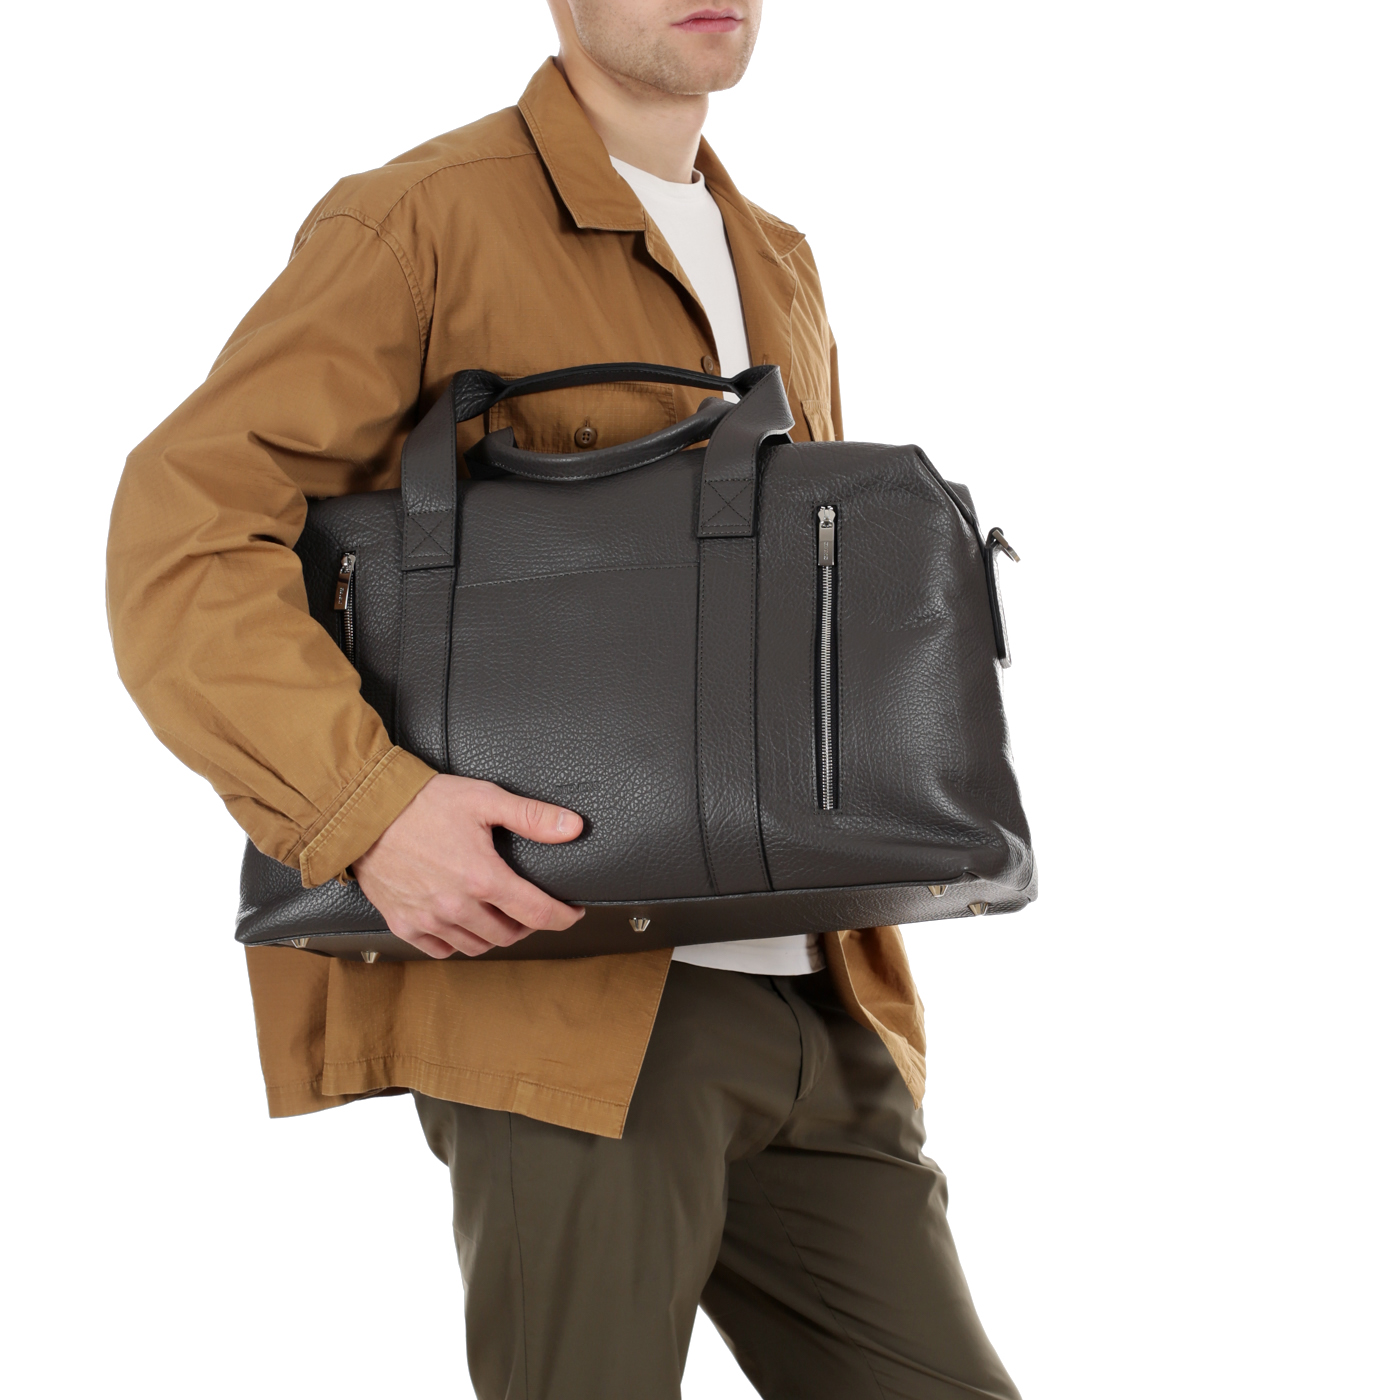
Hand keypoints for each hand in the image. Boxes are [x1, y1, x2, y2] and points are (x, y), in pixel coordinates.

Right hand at [351, 774, 584, 957]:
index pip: (537, 913)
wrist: (365, 812)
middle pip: (509, 935)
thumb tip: (573, 827)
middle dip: (528, 925)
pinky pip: (440, 950)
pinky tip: (463, 925)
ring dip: (495, 935)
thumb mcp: (484, 799)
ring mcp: (428, 919)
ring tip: (500, 916)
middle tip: (532, 908)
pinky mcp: (404, 923)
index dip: (562, 917)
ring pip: (477, 946)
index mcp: (482, 877)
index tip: (571, 913)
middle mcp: (456, 906)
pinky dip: (458, 943)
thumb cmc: (423, 802)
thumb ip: (532, 816)